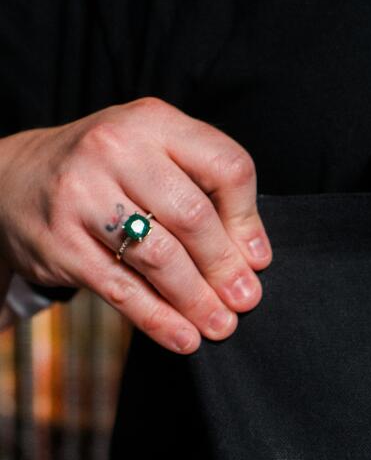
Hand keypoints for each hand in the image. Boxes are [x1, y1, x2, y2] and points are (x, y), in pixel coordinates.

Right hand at [0, 97, 271, 351]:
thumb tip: (254, 257)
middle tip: (245, 300)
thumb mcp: (153, 155)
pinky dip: (158, 320)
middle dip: (225, 267)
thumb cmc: (107, 172)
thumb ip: (204, 190)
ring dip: (197, 300)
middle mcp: (114, 149)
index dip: (248, 219)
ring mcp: (82, 195)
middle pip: (193, 217)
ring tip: (221, 325)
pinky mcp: (60, 242)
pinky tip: (183, 338)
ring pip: (159, 257)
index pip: (226, 167)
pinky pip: (121, 289)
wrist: (14, 179)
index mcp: (153, 121)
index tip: (257, 259)